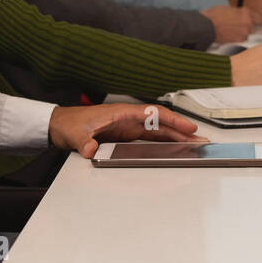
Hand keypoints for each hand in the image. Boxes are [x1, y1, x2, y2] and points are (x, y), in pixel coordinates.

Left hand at [48, 103, 205, 157]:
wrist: (60, 125)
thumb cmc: (70, 124)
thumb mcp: (75, 134)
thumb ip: (83, 142)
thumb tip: (90, 150)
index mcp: (122, 113)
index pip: (153, 115)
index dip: (172, 121)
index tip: (188, 128)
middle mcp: (129, 118)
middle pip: (161, 123)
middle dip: (182, 131)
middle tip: (201, 140)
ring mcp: (129, 127)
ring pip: (158, 131)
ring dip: (176, 137)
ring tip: (194, 146)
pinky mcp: (126, 136)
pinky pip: (150, 138)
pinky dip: (164, 143)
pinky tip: (175, 148)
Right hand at [203, 4, 252, 42]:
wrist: (207, 26)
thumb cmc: (214, 16)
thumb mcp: (228, 8)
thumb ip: (238, 12)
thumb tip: (242, 15)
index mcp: (246, 12)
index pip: (258, 17)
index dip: (254, 19)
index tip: (253, 21)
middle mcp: (248, 22)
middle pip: (254, 26)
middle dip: (248, 26)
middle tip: (239, 26)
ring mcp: (245, 31)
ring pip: (248, 33)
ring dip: (242, 32)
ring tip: (231, 30)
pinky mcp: (240, 40)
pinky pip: (242, 39)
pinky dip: (238, 38)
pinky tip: (229, 35)